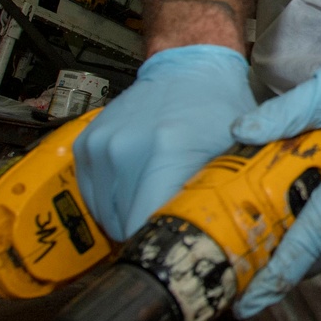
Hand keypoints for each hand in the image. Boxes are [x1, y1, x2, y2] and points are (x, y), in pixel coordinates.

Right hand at [74, 45, 256, 240]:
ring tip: (156, 197)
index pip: (147, 228)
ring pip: (105, 216)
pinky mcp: (86, 144)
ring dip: (127, 217)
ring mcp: (101, 145)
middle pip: (124, 227)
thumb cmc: (218, 112)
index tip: (179, 245)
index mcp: (166, 152)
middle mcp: (125, 149)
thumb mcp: (235, 155)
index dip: (164, 245)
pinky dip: (112, 201)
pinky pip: (92, 197)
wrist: (188, 68)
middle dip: (148, 231)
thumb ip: (226, 199)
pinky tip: (137, 185)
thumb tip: (226, 252)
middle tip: (174, 217)